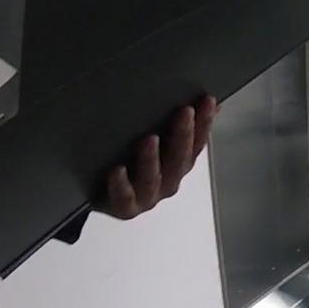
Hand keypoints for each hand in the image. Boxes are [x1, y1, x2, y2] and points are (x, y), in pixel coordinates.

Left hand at [98, 97, 218, 219]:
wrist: (100, 197)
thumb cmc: (132, 164)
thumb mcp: (155, 138)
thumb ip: (178, 122)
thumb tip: (208, 101)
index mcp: (179, 164)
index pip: (197, 143)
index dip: (204, 123)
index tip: (206, 101)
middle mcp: (168, 181)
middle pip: (179, 160)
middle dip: (183, 135)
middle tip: (184, 112)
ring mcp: (147, 196)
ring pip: (153, 179)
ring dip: (152, 159)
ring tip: (150, 139)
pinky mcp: (124, 207)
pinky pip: (124, 197)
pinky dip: (122, 184)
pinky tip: (118, 170)